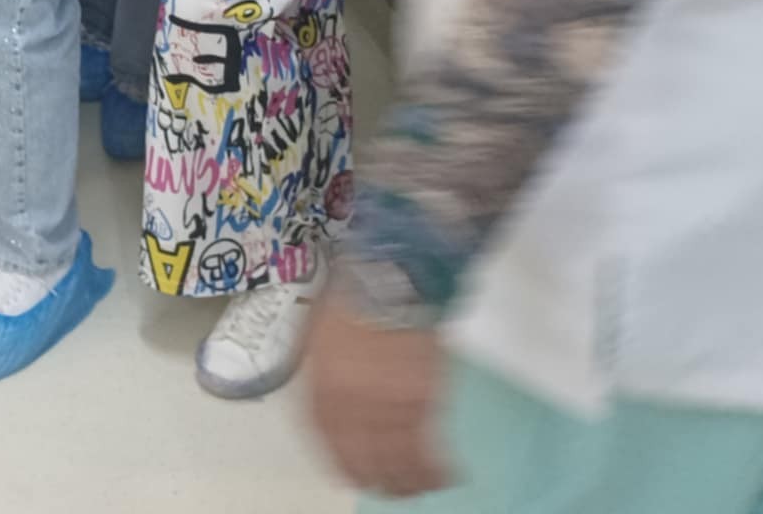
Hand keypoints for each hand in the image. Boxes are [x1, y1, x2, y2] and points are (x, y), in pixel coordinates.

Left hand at [307, 283, 451, 498]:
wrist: (393, 273)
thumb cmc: (352, 295)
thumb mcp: (319, 331)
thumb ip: (324, 370)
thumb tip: (328, 394)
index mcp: (322, 383)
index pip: (325, 436)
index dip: (338, 459)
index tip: (347, 472)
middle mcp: (352, 401)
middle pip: (361, 455)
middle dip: (373, 478)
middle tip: (383, 487)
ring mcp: (389, 402)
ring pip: (396, 458)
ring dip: (406, 481)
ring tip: (414, 489)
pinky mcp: (424, 398)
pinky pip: (428, 445)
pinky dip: (435, 467)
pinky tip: (443, 475)